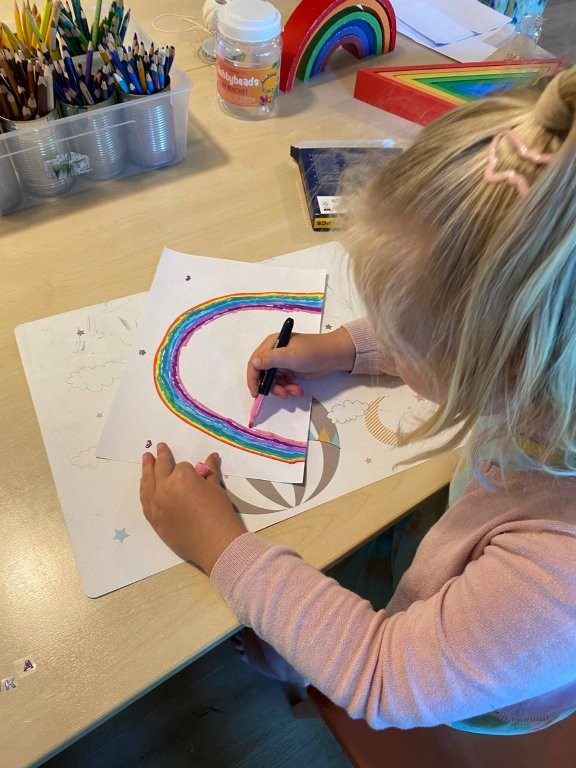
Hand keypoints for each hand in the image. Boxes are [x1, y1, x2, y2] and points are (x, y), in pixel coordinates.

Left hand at [140, 443, 246, 574]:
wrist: (215, 543)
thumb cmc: (219, 513)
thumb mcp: (217, 488)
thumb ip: (210, 471)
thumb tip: (211, 457)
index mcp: (181, 477)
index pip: (182, 466)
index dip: (189, 469)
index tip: (193, 470)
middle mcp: (164, 488)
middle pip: (159, 468)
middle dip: (159, 457)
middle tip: (156, 449)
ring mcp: (156, 504)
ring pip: (147, 483)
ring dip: (146, 471)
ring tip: (146, 462)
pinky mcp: (154, 519)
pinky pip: (145, 501)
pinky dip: (144, 491)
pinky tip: (144, 486)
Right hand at [247, 327, 355, 397]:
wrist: (334, 356)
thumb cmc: (312, 352)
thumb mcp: (291, 355)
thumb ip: (271, 359)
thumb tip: (254, 363)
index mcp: (271, 344)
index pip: (255, 362)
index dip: (253, 378)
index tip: (256, 393)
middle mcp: (274, 353)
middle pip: (263, 374)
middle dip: (271, 386)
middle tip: (282, 394)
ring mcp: (282, 362)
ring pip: (273, 381)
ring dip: (282, 389)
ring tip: (294, 391)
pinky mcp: (290, 370)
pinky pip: (283, 383)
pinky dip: (289, 388)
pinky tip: (298, 390)